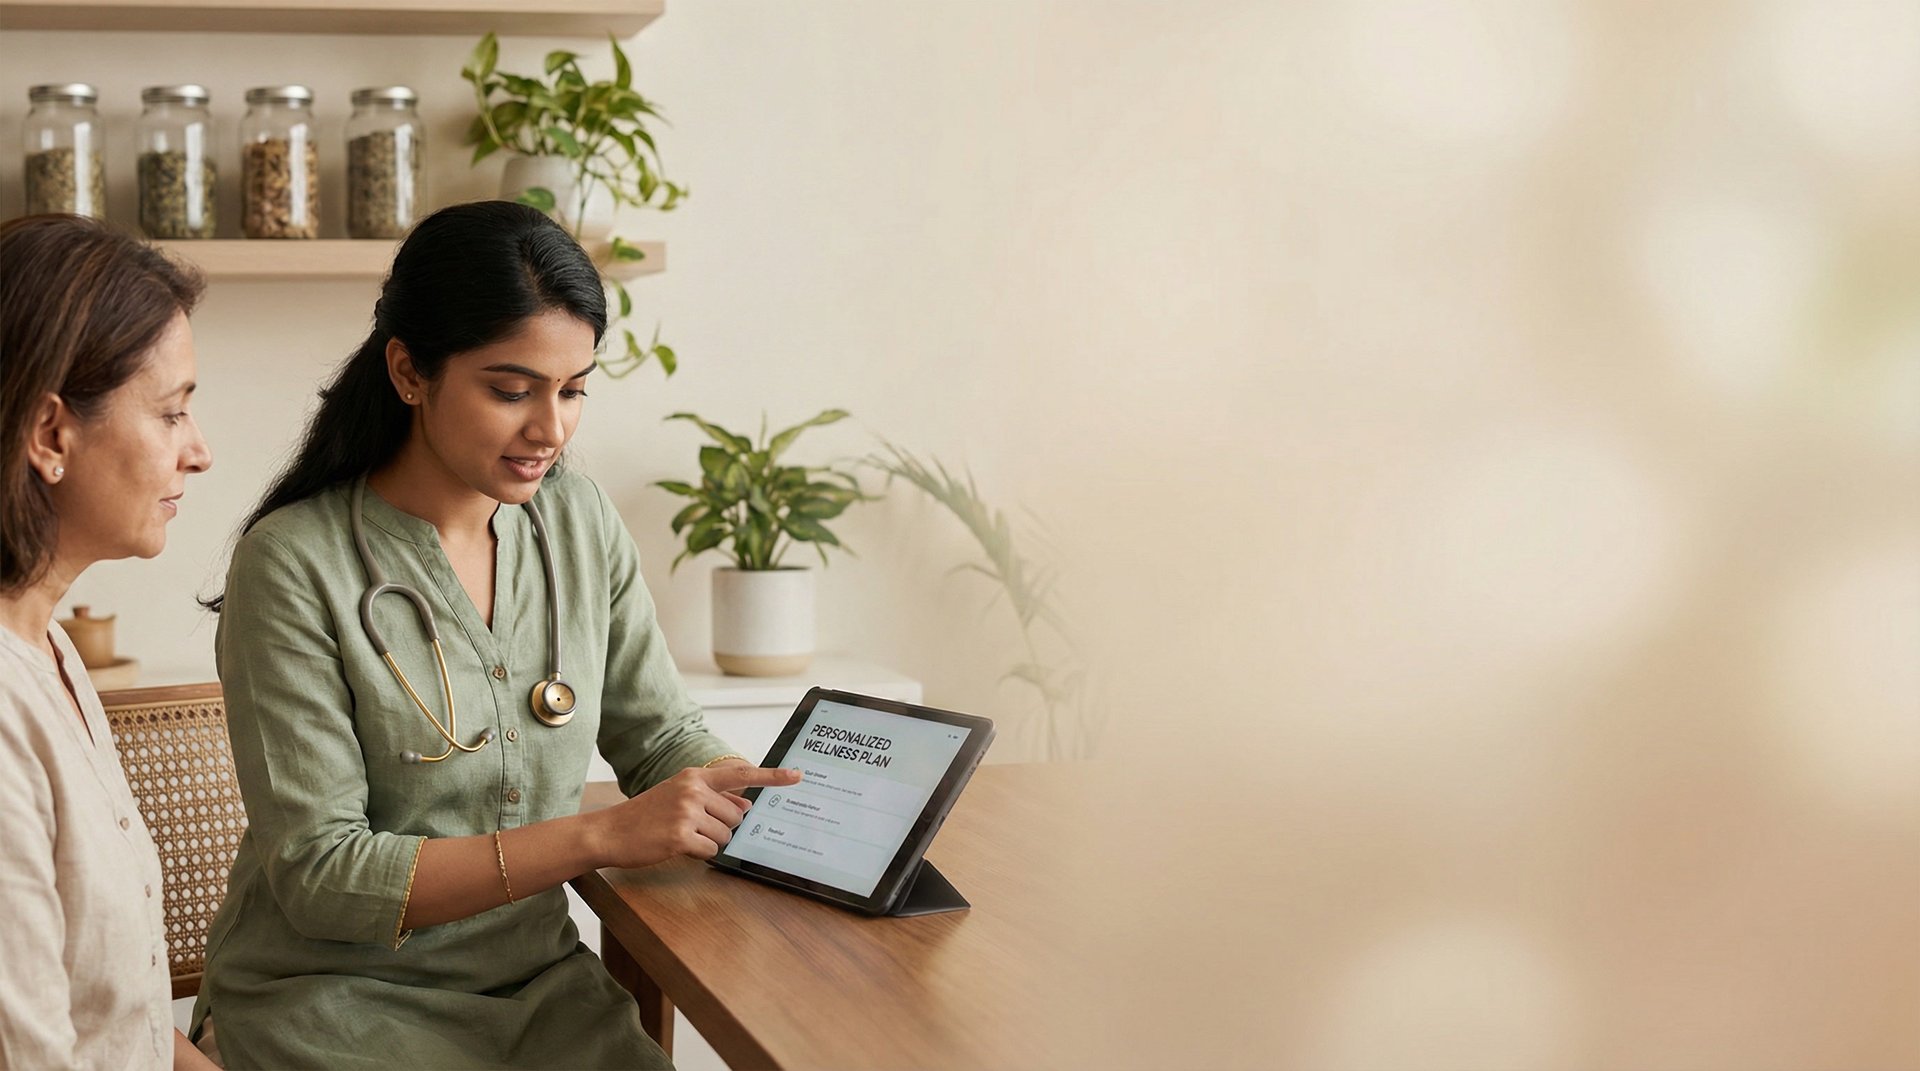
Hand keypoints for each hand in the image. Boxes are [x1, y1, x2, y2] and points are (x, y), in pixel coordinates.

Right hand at [595, 763, 802, 868]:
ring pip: (726, 836)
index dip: (773, 776)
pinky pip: (710, 850)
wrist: (610, 831)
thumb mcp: (680, 797)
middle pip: (736, 817)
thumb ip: (716, 799)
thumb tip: (748, 805)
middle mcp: (694, 790)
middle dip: (721, 828)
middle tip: (692, 827)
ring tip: (681, 835)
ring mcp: (687, 812)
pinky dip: (698, 853)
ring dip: (709, 842)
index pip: (742, 774)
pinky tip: (677, 846)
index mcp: (695, 776)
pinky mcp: (681, 836)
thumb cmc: (647, 815)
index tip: (797, 775)